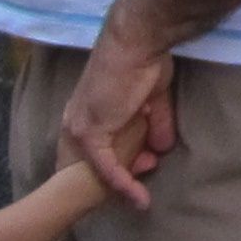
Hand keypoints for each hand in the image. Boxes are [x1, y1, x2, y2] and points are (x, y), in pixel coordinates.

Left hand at [62, 14, 181, 210]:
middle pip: (92, 163)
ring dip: (121, 184)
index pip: (95, 147)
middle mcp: (77, 122)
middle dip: (119, 175)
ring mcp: (81, 129)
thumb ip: (155, 122)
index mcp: (89, 110)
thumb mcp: (153, 98)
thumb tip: (163, 146)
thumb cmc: (144, 61)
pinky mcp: (90, 135)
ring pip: (98, 169)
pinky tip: (139, 198)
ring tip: (140, 196)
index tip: (145, 164)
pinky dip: (123, 184)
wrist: (137, 42)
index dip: (119, 161)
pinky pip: (106, 168)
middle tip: (144, 178)